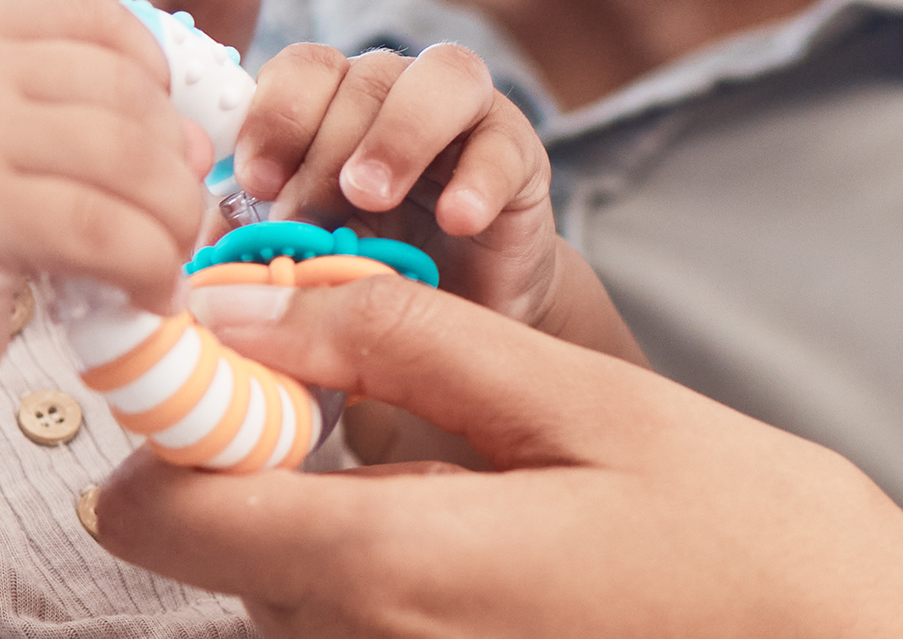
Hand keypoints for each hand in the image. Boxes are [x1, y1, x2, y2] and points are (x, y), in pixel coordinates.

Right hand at [0, 0, 217, 399]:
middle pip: (127, 97)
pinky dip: (147, 268)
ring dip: (172, 225)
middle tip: (181, 225)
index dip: (153, 74)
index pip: (94, 16)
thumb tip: (198, 138)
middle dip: (176, 170)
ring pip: (128, 162)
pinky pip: (101, 232)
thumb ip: (64, 115)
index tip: (161, 140)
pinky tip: (147, 297)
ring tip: (169, 269)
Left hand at [88, 278, 902, 638]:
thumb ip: (399, 344)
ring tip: (464, 478)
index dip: (169, 420)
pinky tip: (483, 545)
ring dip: (324, 524)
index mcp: (393, 569)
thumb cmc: (742, 529)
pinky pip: (352, 635)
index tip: (233, 353)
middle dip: (260, 461)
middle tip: (374, 397)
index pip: (160, 513)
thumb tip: (247, 298)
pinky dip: (379, 580)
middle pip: (216, 552)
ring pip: (282, 596)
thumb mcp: (574, 400)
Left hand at [231, 44, 563, 322]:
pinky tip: (456, 221)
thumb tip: (197, 245)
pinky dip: (478, 178)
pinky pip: (503, 143)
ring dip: (397, 133)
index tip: (253, 183)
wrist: (465, 320)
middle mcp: (399, 94)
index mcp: (335, 106)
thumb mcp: (301, 257)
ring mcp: (466, 118)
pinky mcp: (520, 156)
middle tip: (305, 218)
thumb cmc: (370, 278)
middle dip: (325, 148)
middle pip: (363, 74)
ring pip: (443, 75)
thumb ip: (252, 239)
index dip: (274, 114)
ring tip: (368, 196)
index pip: (302, 67)